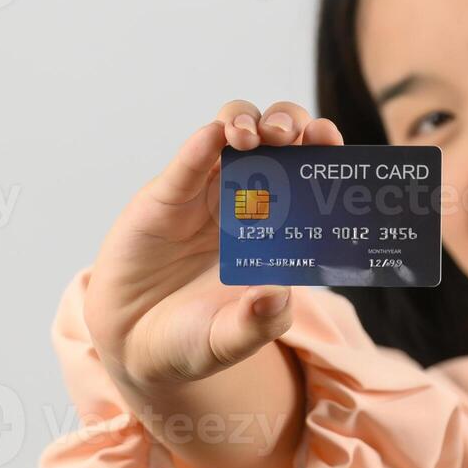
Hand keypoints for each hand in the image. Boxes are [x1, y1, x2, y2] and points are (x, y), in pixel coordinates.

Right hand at [83, 100, 342, 392]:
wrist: (133, 345)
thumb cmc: (194, 338)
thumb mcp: (232, 340)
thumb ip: (260, 322)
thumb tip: (280, 295)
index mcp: (279, 227)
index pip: (309, 175)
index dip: (323, 153)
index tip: (333, 144)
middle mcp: (246, 200)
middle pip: (275, 139)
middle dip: (290, 124)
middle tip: (295, 135)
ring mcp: (204, 193)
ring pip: (229, 133)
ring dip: (247, 122)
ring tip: (254, 138)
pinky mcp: (165, 197)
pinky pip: (185, 164)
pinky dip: (200, 146)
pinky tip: (212, 137)